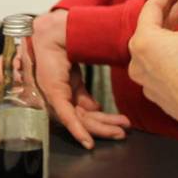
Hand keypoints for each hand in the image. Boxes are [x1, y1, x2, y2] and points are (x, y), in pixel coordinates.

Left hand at [30, 10, 129, 149]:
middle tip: (123, 133)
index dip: (100, 124)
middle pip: (84, 121)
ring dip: (101, 128)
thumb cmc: (60, 53)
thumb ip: (83, 96)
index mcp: (62, 98)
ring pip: (80, 121)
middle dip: (105, 128)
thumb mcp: (75, 79)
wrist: (54, 34)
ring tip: (120, 131)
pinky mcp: (54, 95)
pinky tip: (88, 142)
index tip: (116, 129)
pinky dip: (78, 131)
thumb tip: (96, 108)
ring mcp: (54, 100)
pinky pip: (67, 117)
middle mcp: (57, 102)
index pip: (83, 116)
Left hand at [128, 0, 177, 135]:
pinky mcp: (159, 96)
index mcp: (144, 43)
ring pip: (157, 47)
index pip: (152, 7)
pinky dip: (174, 52)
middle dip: (175, 9)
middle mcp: (139, 62)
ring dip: (174, 31)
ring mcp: (147, 82)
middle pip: (154, 27)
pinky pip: (161, 66)